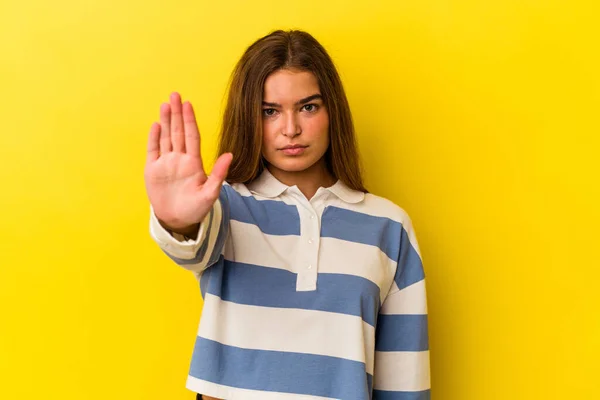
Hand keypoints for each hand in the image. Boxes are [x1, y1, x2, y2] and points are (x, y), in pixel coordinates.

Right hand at [144, 92, 231, 232]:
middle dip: (176, 114)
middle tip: (175, 95)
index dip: (189, 120)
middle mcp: (179, 159)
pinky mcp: (153, 170)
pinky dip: (154, 138)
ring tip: (165, 104)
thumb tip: (229, 155)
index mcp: (193, 163)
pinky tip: (156, 125)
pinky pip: (153, 151)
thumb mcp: (210, 193)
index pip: (191, 136)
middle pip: (178, 132)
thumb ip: (218, 174)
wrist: (178, 221)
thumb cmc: (196, 208)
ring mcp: (166, 163)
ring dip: (165, 121)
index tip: (188, 105)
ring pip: (166, 137)